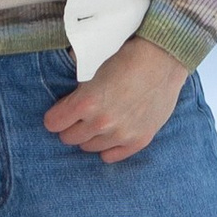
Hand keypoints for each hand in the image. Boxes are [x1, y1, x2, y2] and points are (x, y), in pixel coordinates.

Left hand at [43, 36, 187, 166]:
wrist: (163, 60)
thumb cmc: (127, 59)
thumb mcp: (92, 69)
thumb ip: (76, 89)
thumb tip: (62, 97)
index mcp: (86, 102)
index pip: (53, 123)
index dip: (55, 116)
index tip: (60, 113)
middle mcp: (102, 123)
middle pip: (69, 138)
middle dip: (70, 127)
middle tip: (79, 118)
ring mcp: (121, 134)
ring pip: (89, 148)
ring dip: (89, 137)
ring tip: (97, 123)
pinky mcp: (139, 141)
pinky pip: (111, 156)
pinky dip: (107, 147)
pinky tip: (110, 136)